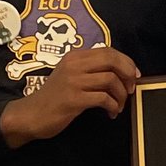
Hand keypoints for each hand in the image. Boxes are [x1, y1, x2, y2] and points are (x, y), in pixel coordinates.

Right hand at [0, 47, 138, 146]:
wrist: (31, 115)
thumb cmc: (54, 97)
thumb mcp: (71, 76)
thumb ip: (91, 70)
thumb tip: (121, 72)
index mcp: (75, 56)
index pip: (108, 51)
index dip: (126, 62)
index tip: (134, 75)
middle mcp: (74, 64)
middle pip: (112, 60)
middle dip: (128, 74)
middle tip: (130, 89)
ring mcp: (73, 81)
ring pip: (110, 80)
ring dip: (121, 95)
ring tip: (119, 106)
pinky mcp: (73, 99)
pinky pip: (103, 98)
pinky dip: (113, 106)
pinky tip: (111, 113)